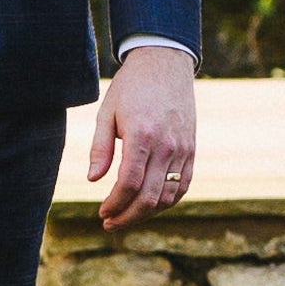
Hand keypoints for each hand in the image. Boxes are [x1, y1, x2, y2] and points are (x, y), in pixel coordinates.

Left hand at [87, 45, 195, 230]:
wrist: (165, 63)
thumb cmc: (130, 86)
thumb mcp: (107, 111)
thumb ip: (100, 147)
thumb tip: (93, 179)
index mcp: (142, 135)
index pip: (129, 183)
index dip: (115, 204)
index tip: (102, 212)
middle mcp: (167, 145)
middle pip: (150, 197)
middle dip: (128, 216)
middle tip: (109, 223)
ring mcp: (183, 149)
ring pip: (168, 196)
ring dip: (147, 213)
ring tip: (126, 216)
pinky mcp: (192, 150)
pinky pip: (183, 186)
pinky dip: (167, 202)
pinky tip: (149, 205)